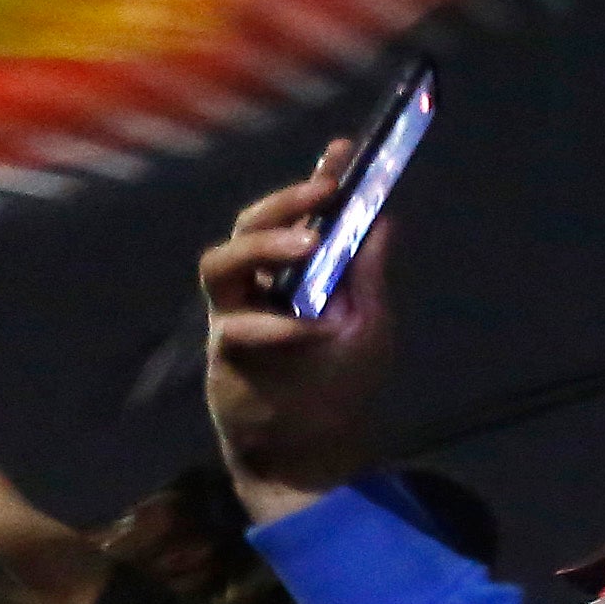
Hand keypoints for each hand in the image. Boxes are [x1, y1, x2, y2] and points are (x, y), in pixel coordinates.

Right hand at [199, 151, 391, 526]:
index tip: (344, 151)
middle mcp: (257, 289)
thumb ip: (368, 276)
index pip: (297, 218)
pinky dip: (277, 326)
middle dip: (283, 203)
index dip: (315, 183)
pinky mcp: (226, 357)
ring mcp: (234, 319)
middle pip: (246, 228)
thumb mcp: (368, 324)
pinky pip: (237, 329)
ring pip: (219, 265)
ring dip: (263, 248)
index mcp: (291, 276)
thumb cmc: (338, 385)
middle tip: (324, 193)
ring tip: (309, 244)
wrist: (310, 452)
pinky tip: (312, 328)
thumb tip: (385, 219)